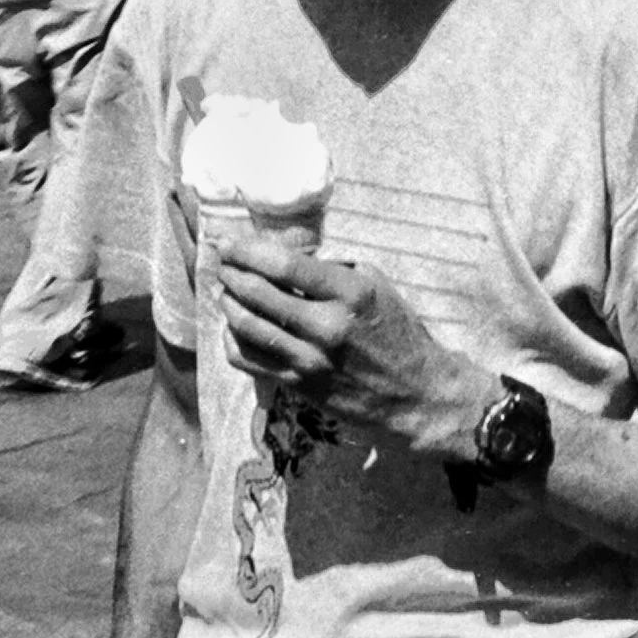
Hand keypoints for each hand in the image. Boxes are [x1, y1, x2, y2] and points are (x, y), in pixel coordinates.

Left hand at [214, 234, 490, 454]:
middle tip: (221, 261)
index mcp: (351, 294)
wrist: (416, 395)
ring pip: (247, 326)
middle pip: (258, 294)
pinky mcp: (300, 386)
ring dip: (227, 302)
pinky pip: (249, 360)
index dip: (248, 250)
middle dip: (230, 272)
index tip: (229, 242)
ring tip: (225, 289)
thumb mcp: (377, 285)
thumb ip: (333, 267)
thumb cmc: (398, 332)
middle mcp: (327, 327)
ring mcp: (310, 360)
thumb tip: (287, 254)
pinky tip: (235, 327)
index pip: (286, 266)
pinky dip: (233, 339)